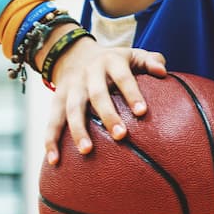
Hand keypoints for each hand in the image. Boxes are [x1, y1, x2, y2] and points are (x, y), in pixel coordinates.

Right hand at [43, 39, 166, 164]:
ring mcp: (71, 87)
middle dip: (108, 115)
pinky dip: (50, 140)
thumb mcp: (134, 54)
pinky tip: (54, 160)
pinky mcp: (56, 99)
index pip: (123, 77)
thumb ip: (151, 61)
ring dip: (78, 130)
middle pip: (97, 95)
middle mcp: (88, 74)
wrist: (74, 53)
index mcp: (111, 62)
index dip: (132, 93)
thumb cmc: (116, 61)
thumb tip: (162, 72)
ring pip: (72, 109)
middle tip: (121, 135)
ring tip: (87, 151)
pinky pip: (52, 120)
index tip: (142, 112)